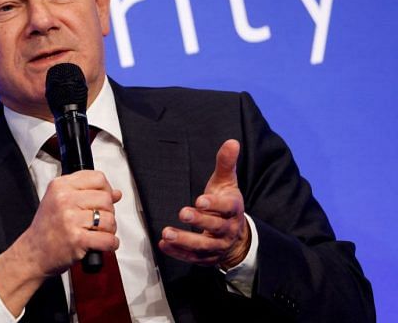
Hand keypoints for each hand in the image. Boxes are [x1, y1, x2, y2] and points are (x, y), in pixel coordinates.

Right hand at [21, 170, 121, 275]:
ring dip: (110, 229)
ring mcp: (70, 219)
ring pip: (109, 219)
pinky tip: (104, 244)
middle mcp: (64, 200)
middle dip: (108, 212)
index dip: (106, 189)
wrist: (34, 253)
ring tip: (98, 232)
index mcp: (60, 186)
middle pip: (106, 198)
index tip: (103, 200)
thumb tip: (116, 193)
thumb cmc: (47, 228)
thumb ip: (87, 193)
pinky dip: (111, 244)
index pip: (98, 178)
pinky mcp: (77, 239)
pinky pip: (107, 239)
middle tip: (98, 220)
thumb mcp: (60, 201)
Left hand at [158, 139, 250, 268]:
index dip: (214, 205)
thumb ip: (226, 163)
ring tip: (166, 233)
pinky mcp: (206, 258)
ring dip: (184, 240)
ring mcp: (217, 246)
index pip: (227, 208)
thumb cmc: (226, 203)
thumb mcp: (227, 182)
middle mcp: (227, 230)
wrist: (236, 237)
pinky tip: (163, 244)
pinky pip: (192, 258)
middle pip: (215, 228)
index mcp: (233, 210)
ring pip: (202, 246)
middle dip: (199, 221)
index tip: (200, 200)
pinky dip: (178, 252)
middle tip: (182, 213)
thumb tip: (232, 141)